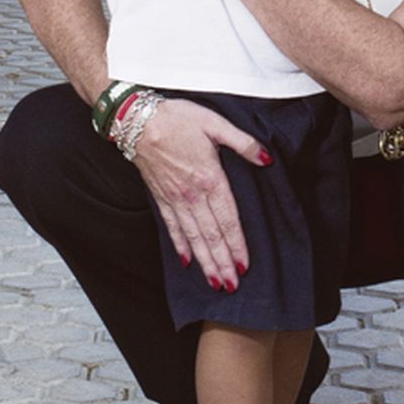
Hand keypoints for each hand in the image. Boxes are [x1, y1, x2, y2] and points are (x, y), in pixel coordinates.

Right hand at [131, 97, 260, 288]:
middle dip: (222, 262)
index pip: (227, 219)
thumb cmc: (178, 118)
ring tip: (214, 281)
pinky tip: (187, 261)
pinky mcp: (160, 197)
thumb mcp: (216, 123)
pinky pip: (172, 227)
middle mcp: (192, 195)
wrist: (137, 119)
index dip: (237, 244)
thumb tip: (267, 159)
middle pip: (211, 235)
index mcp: (210, 178)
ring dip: (205, 261)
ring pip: (193, 237)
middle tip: (231, 285)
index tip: (245, 265)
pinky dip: (180, 245)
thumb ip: (243, 143)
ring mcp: (174, 199)